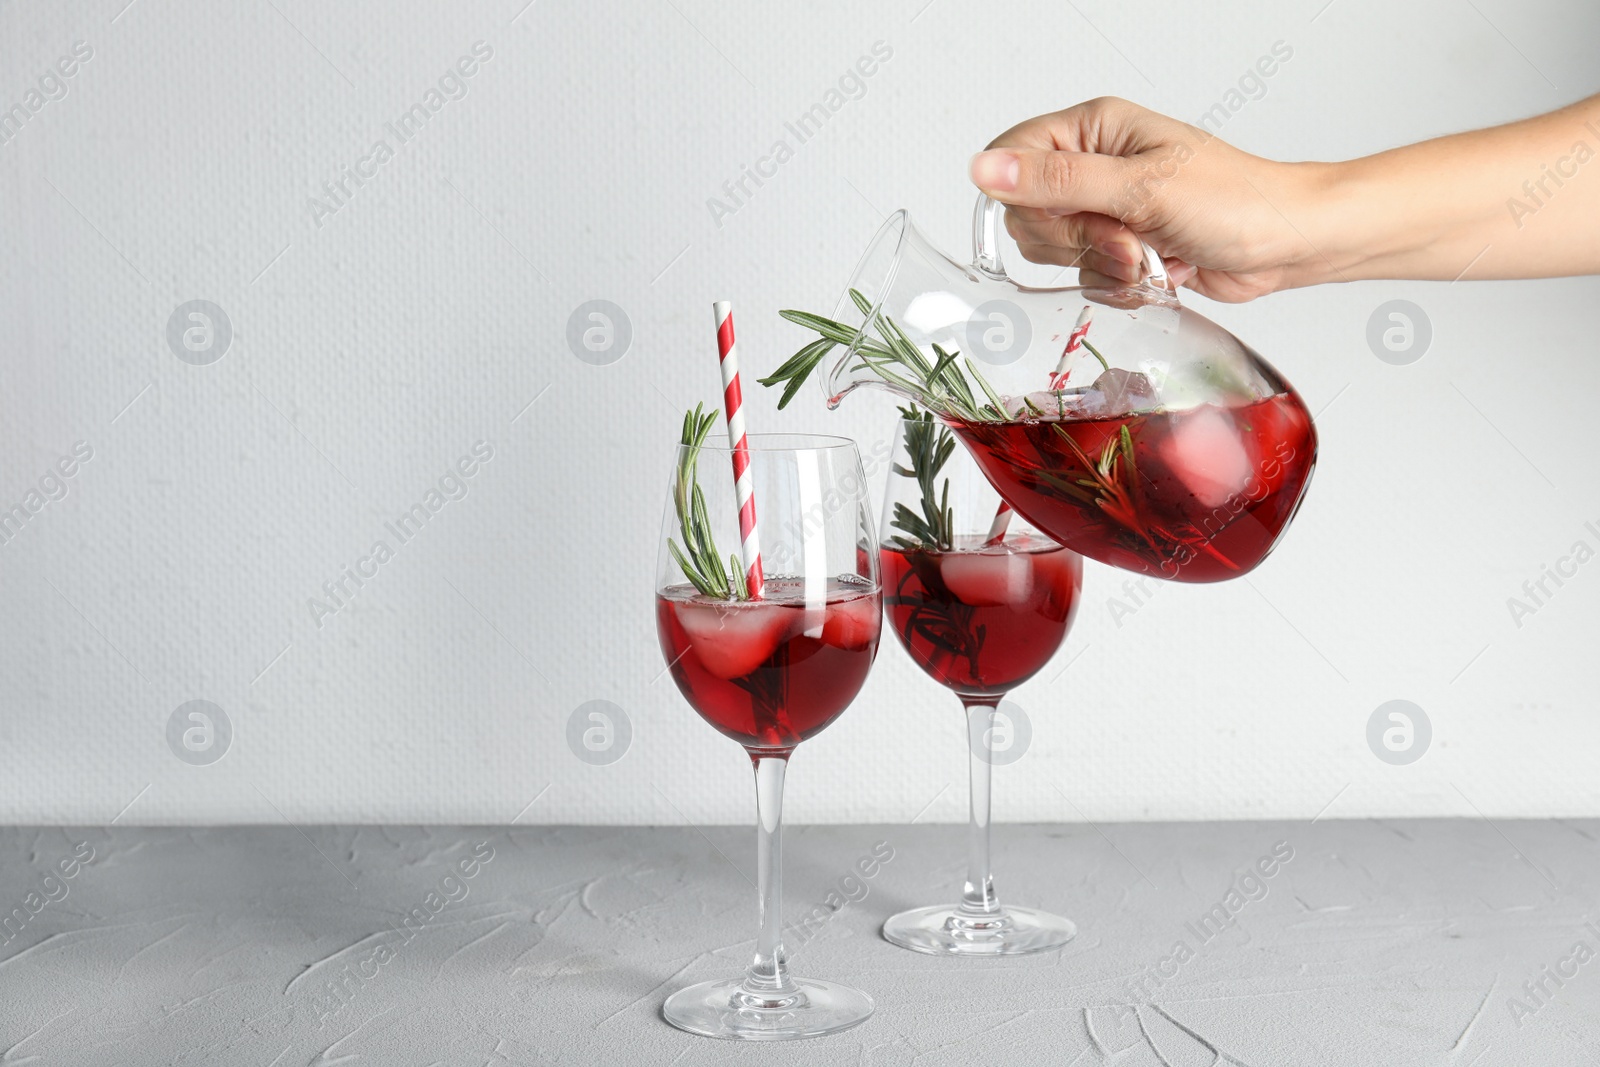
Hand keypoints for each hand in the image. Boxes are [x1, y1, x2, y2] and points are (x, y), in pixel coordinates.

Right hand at [971, 97, 1332, 302]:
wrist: (1284, 244)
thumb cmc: (1233, 200)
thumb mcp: (1137, 188)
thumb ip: (1055, 180)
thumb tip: (984, 168)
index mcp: (1093, 130)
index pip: (1014, 157)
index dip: (1026, 196)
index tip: (1069, 215)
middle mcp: (1094, 167)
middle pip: (1030, 216)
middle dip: (1077, 241)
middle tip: (1126, 238)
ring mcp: (1106, 210)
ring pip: (1057, 253)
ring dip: (1102, 266)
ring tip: (1149, 257)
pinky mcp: (1120, 249)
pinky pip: (1086, 277)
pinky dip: (1118, 287)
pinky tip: (1155, 275)